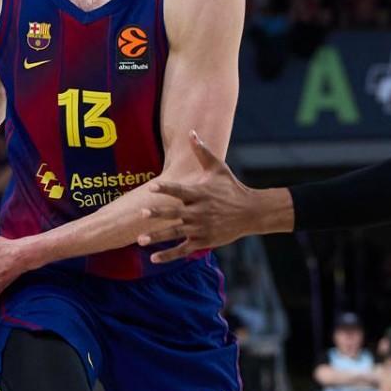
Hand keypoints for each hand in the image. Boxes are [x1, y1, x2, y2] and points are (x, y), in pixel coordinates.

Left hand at [137, 131, 281, 263]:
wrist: (251, 212)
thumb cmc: (232, 187)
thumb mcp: (218, 168)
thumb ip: (202, 151)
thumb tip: (191, 132)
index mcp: (199, 193)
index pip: (180, 191)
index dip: (166, 189)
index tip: (152, 187)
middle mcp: (199, 211)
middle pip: (174, 213)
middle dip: (158, 214)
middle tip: (141, 213)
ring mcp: (200, 227)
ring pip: (175, 233)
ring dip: (157, 237)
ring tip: (140, 240)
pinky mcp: (203, 240)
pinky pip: (183, 249)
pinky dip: (168, 255)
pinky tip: (154, 259)